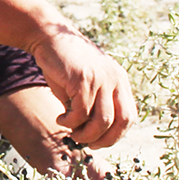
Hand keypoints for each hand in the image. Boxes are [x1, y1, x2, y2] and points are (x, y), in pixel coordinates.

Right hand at [31, 28, 136, 147]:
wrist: (49, 36)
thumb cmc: (64, 64)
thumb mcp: (85, 85)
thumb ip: (92, 106)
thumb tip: (90, 136)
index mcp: (120, 81)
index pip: (129, 116)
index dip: (115, 134)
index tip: (98, 141)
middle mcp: (116, 79)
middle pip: (122, 121)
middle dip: (105, 139)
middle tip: (86, 143)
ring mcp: (102, 78)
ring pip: (102, 120)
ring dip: (85, 134)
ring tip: (71, 133)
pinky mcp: (84, 79)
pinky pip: (81, 112)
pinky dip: (70, 122)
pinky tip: (60, 119)